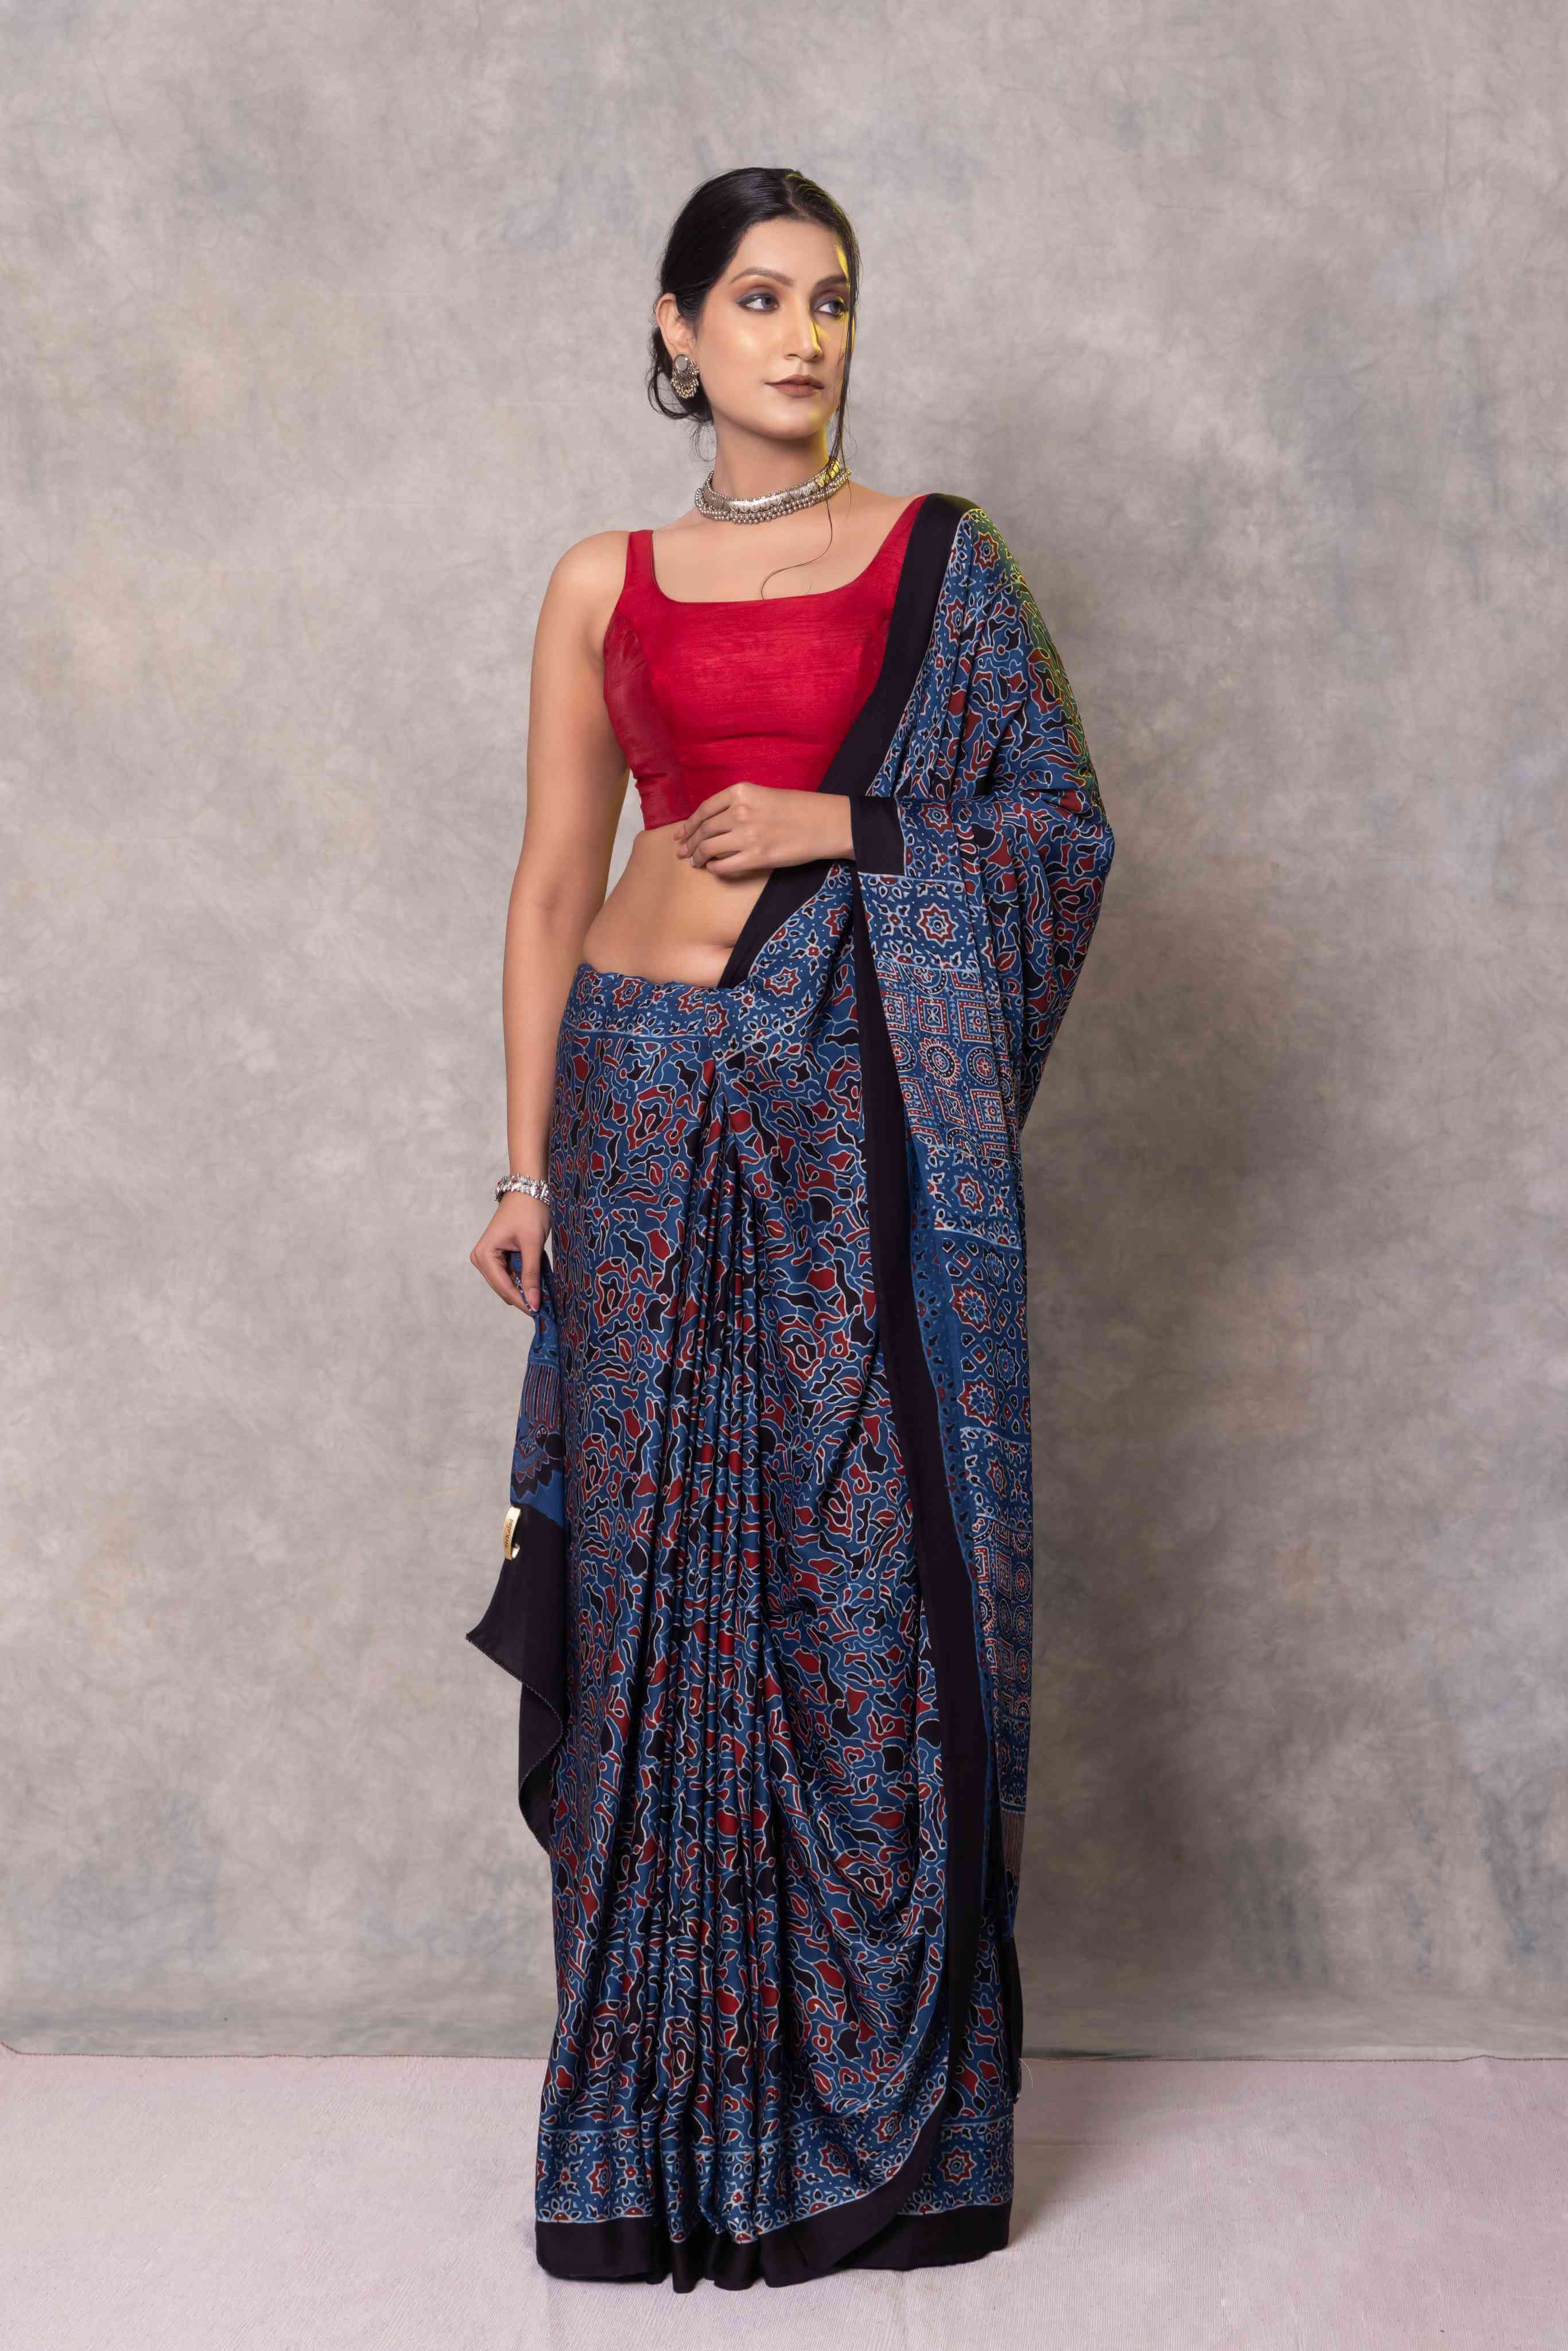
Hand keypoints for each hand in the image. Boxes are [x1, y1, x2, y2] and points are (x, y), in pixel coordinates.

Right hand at [471, 1193, 550, 1312]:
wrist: (528, 1189)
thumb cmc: (529, 1212)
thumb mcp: (532, 1244)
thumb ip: (532, 1275)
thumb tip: (534, 1303)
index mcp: (484, 1256)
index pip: (504, 1288)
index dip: (522, 1302)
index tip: (540, 1314)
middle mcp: (481, 1259)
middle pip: (504, 1288)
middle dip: (524, 1296)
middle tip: (546, 1306)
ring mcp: (487, 1258)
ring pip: (507, 1284)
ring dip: (525, 1289)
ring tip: (545, 1294)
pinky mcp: (496, 1256)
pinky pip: (510, 1275)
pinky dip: (523, 1279)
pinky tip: (538, 1282)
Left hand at [674, 782, 852, 876]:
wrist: (825, 823)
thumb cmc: (799, 808)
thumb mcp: (764, 795)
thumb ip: (739, 805)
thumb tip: (715, 822)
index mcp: (740, 792)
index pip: (704, 810)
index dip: (688, 825)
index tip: (681, 834)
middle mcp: (739, 811)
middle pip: (703, 830)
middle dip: (690, 843)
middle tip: (683, 852)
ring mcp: (747, 835)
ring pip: (709, 848)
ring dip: (699, 858)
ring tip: (695, 862)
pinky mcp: (756, 857)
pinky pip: (724, 866)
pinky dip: (715, 869)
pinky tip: (714, 869)